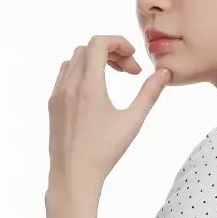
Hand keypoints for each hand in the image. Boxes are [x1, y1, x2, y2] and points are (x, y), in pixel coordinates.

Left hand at [47, 36, 170, 194]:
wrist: (73, 175)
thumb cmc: (103, 153)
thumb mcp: (131, 122)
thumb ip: (149, 94)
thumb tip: (164, 73)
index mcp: (88, 86)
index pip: (99, 43)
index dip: (118, 42)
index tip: (133, 58)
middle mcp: (69, 85)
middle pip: (88, 48)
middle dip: (111, 52)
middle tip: (129, 71)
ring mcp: (57, 93)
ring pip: (75, 60)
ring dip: (94, 60)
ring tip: (112, 77)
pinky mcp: (52, 104)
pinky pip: (64, 75)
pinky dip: (81, 72)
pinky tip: (94, 90)